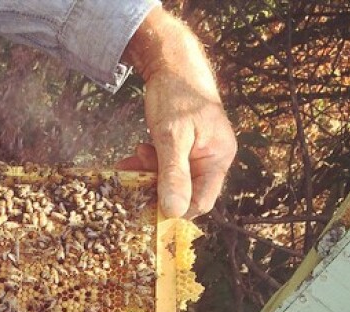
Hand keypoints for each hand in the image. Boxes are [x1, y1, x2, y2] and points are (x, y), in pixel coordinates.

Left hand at [120, 8, 236, 218]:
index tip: (150, 206)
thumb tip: (175, 211)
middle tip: (134, 175)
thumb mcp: (172, 136)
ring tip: (131, 161)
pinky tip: (136, 154)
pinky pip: (165, 167)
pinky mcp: (184, 149)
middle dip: (156, 189)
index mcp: (218, 159)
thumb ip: (174, 174)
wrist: (172, 62)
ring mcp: (198, 154)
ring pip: (171, 181)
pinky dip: (148, 165)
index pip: (202, 202)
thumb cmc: (177, 94)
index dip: (178, 209)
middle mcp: (212, 160)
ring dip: (148, 176)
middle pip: (185, 193)